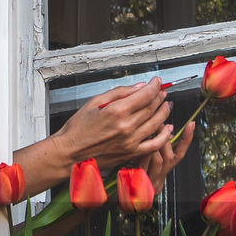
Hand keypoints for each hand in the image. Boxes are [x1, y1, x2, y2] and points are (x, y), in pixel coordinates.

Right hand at [51, 78, 172, 168]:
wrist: (69, 153)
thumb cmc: (77, 130)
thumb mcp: (94, 102)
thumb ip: (119, 93)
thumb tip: (138, 87)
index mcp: (116, 112)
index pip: (144, 95)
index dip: (154, 86)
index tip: (157, 82)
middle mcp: (126, 127)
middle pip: (152, 108)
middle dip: (159, 97)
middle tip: (162, 92)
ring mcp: (130, 142)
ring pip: (156, 124)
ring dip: (164, 112)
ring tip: (166, 106)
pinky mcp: (130, 153)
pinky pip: (154, 144)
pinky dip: (163, 136)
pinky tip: (167, 129)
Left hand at [137, 121, 194, 191]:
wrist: (123, 196)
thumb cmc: (134, 175)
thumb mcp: (145, 161)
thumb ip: (157, 149)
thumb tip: (167, 129)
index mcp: (163, 172)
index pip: (179, 154)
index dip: (186, 140)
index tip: (191, 124)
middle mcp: (159, 178)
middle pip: (170, 157)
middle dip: (165, 139)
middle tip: (160, 125)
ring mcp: (150, 182)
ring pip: (158, 161)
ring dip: (154, 146)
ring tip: (148, 135)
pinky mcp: (138, 183)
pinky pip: (143, 166)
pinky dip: (142, 155)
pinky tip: (138, 147)